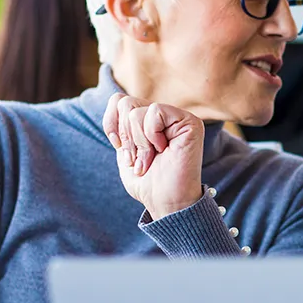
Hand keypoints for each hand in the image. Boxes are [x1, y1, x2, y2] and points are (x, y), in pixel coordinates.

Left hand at [103, 93, 204, 219]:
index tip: (120, 148)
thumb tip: (118, 102)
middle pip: (125, 102)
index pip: (118, 100)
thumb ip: (121, 126)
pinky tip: (163, 149)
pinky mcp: (190, 122)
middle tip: (138, 160)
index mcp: (150, 120)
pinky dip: (151, 135)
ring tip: (149, 160)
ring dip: (138, 143)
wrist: (166, 202)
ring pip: (136, 111)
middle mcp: (165, 115)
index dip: (111, 124)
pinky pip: (155, 113)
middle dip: (125, 137)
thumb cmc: (147, 183)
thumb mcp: (125, 152)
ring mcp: (179, 117)